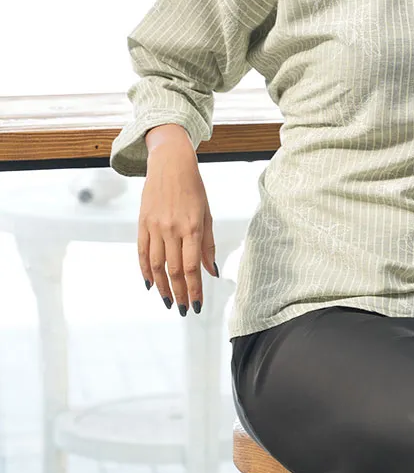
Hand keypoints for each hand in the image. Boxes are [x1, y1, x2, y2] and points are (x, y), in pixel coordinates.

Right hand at [137, 149, 217, 314]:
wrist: (170, 163)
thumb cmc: (194, 188)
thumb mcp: (207, 213)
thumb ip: (208, 244)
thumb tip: (212, 272)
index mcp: (193, 226)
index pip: (192, 267)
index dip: (194, 289)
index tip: (197, 305)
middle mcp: (172, 228)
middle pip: (173, 270)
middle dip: (179, 293)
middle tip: (183, 309)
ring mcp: (155, 226)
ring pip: (156, 265)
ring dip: (162, 287)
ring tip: (169, 301)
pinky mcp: (142, 223)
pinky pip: (142, 252)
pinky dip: (145, 271)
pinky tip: (151, 284)